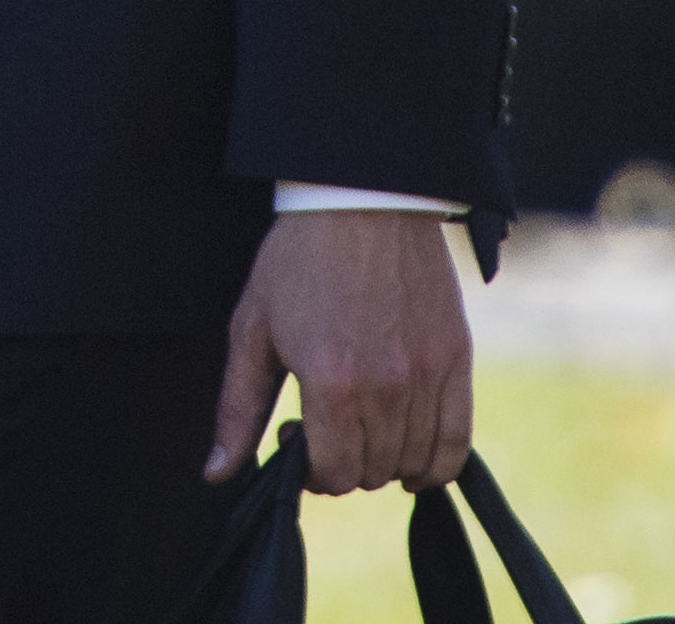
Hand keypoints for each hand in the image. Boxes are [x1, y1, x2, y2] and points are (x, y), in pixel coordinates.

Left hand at [206, 210, 472, 495]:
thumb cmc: (298, 259)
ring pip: (412, 461)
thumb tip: (217, 474)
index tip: (299, 438)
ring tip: (362, 426)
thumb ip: (237, 410)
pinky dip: (436, 463)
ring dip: (384, 460)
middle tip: (327, 426)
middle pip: (371, 471)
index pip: (332, 473)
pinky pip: (457, 442)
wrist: (361, 200)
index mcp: (330, 382)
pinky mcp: (457, 359)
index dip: (311, 470)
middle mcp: (386, 387)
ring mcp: (427, 375)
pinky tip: (412, 458)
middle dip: (343, 462)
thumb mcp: (252, 329)